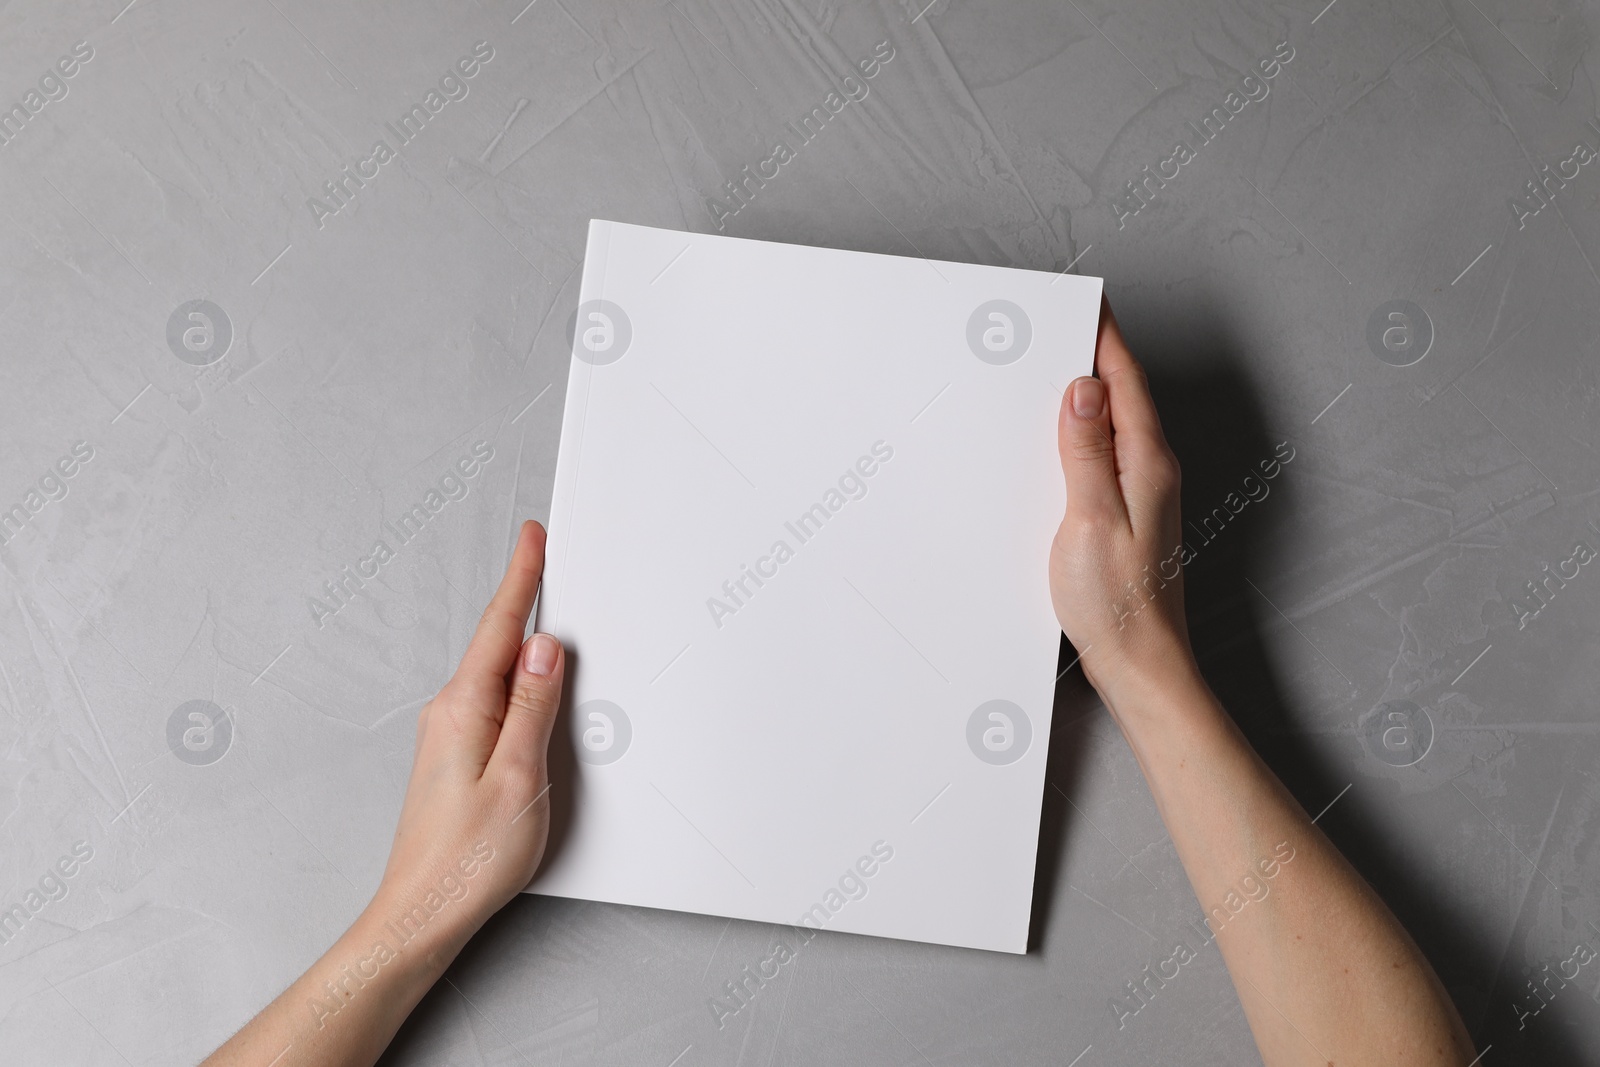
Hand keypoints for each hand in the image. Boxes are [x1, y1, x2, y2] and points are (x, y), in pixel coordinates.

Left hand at [370, 520, 563, 949]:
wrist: (421, 913)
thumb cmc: (467, 859)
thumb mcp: (518, 776)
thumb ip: (534, 707)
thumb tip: (546, 649)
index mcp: (464, 708)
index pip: (501, 628)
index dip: (521, 578)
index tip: (532, 537)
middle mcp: (450, 713)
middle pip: (499, 644)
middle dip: (527, 601)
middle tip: (549, 559)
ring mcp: (449, 735)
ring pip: (498, 675)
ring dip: (526, 647)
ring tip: (552, 619)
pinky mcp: (456, 757)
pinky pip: (494, 702)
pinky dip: (519, 684)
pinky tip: (535, 689)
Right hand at [1049, 299, 1195, 705]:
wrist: (1140, 662)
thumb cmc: (1118, 602)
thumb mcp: (1090, 517)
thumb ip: (1087, 450)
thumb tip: (1083, 388)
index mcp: (1147, 461)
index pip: (1124, 379)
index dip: (1103, 335)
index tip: (1084, 300)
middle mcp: (1152, 469)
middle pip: (1121, 393)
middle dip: (1091, 353)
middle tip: (1056, 323)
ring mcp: (1143, 492)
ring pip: (1113, 423)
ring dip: (1085, 393)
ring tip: (1050, 366)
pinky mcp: (1128, 513)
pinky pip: (1104, 455)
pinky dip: (1081, 434)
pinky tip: (1056, 440)